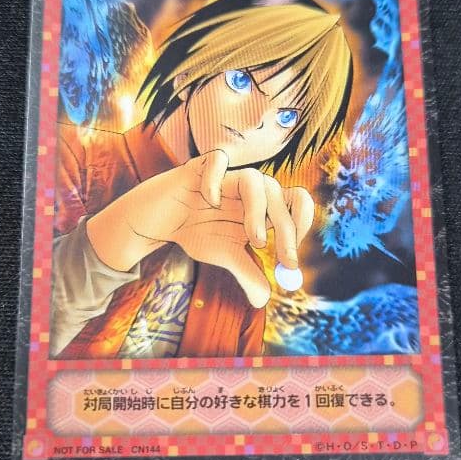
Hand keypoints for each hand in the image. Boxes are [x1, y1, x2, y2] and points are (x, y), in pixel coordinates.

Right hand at [87, 149, 314, 307]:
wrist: (159, 220)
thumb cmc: (196, 231)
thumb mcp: (223, 256)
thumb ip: (246, 274)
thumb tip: (264, 300)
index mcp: (261, 204)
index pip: (296, 200)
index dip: (301, 224)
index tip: (292, 258)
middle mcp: (248, 187)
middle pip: (280, 194)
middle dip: (287, 229)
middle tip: (285, 260)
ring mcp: (227, 175)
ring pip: (255, 179)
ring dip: (259, 212)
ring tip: (253, 241)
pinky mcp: (199, 166)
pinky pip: (216, 160)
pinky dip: (216, 181)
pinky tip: (210, 202)